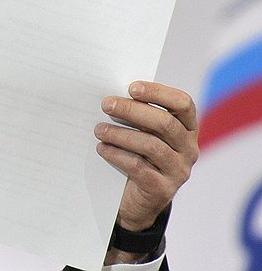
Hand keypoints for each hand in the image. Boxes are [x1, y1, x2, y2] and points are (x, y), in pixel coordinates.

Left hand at [95, 81, 197, 235]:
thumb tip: (112, 96)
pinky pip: (139, 167)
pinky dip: (117, 154)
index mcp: (187, 129)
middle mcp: (189, 149)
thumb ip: (138, 116)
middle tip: (106, 104)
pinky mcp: (163, 189)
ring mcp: (179, 170)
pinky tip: (102, 148)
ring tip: (99, 129)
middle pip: (165, 123)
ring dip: (120, 134)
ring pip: (151, 145)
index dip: (159, 93)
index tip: (132, 87)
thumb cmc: (138, 156)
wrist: (137, 201)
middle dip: (132, 111)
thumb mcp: (143, 134)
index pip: (183, 104)